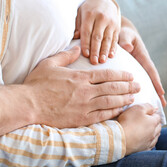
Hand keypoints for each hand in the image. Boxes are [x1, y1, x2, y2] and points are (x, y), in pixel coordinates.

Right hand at [24, 46, 139, 127]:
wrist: (27, 105)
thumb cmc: (37, 84)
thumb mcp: (49, 64)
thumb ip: (66, 55)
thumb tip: (78, 46)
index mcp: (79, 78)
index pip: (106, 75)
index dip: (120, 75)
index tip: (130, 75)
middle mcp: (85, 92)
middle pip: (112, 88)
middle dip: (128, 86)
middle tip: (139, 85)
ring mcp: (84, 107)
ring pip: (110, 102)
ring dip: (124, 98)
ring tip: (134, 96)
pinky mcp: (81, 119)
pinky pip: (101, 116)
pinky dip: (113, 112)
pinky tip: (121, 109)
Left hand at [74, 0, 120, 64]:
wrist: (105, 2)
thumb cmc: (89, 10)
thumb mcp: (81, 13)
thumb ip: (78, 25)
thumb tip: (75, 38)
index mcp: (90, 15)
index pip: (87, 31)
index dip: (86, 44)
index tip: (85, 54)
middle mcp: (101, 18)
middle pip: (98, 37)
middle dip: (96, 50)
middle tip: (94, 62)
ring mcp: (111, 22)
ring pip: (107, 39)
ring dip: (105, 51)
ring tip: (102, 61)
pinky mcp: (117, 27)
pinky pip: (115, 39)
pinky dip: (113, 48)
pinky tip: (111, 56)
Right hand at [118, 104, 161, 154]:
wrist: (119, 139)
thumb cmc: (128, 122)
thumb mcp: (138, 108)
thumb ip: (148, 107)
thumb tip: (155, 108)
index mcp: (153, 123)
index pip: (158, 116)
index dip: (152, 113)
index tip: (146, 113)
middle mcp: (154, 133)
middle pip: (158, 127)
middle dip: (154, 123)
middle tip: (146, 120)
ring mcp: (149, 142)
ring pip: (155, 136)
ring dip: (153, 132)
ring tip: (146, 130)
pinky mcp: (143, 149)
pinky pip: (150, 145)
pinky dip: (149, 141)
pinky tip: (145, 140)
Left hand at [119, 17, 166, 106]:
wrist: (120, 34)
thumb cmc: (123, 33)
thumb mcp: (125, 34)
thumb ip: (125, 39)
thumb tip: (128, 47)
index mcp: (142, 57)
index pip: (150, 71)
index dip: (156, 82)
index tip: (162, 92)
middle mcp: (142, 65)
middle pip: (151, 80)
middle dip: (157, 92)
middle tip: (163, 105)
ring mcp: (137, 69)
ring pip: (144, 83)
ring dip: (149, 94)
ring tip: (154, 107)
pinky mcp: (131, 72)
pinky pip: (134, 83)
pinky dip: (136, 92)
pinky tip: (136, 103)